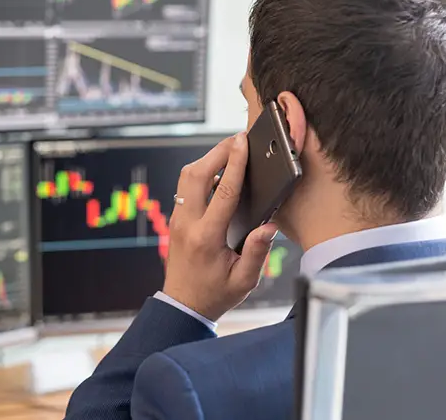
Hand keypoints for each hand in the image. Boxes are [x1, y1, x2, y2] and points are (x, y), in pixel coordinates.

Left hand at [162, 132, 278, 321]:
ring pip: (187, 177)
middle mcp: (187, 224)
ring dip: (207, 160)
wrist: (183, 305)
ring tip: (230, 151)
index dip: (235, 163)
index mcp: (207, 237)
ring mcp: (177, 219)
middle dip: (217, 152)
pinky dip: (201, 173)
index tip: (242, 141)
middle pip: (197, 174)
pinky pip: (185, 187)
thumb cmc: (216, 294)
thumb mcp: (244, 280)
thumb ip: (257, 253)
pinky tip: (219, 172)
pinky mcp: (176, 219)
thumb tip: (270, 226)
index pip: (224, 192)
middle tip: (237, 139)